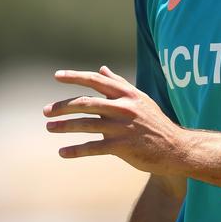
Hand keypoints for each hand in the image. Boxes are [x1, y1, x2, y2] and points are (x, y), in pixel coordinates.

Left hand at [43, 66, 186, 174]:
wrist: (175, 148)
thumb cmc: (154, 122)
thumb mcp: (140, 99)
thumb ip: (120, 84)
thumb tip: (103, 69)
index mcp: (127, 94)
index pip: (96, 81)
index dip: (75, 77)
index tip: (57, 76)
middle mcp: (124, 108)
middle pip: (86, 103)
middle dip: (62, 106)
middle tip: (45, 111)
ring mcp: (123, 128)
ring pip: (86, 125)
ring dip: (64, 126)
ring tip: (49, 128)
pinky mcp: (122, 147)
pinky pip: (93, 148)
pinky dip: (75, 150)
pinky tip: (62, 152)